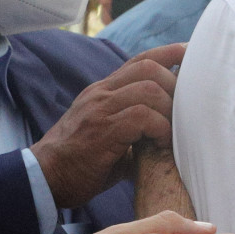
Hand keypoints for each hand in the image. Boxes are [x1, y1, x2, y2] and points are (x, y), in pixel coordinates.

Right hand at [30, 42, 185, 206]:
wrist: (43, 180)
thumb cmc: (80, 164)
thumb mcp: (111, 139)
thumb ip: (136, 130)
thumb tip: (167, 137)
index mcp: (103, 91)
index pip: (140, 60)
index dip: (168, 53)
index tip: (191, 54)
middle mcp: (101, 94)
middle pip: (148, 68)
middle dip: (175, 84)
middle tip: (186, 110)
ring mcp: (100, 110)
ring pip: (148, 89)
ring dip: (170, 110)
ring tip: (174, 132)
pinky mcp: (101, 131)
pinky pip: (141, 117)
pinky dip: (160, 128)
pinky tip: (163, 144)